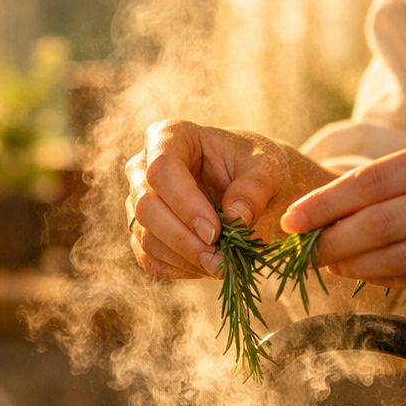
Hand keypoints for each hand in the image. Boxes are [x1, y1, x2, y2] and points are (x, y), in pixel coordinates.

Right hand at [126, 118, 332, 278]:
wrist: (252, 187)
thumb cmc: (256, 168)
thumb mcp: (267, 171)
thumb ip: (254, 190)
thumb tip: (235, 218)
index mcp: (169, 137)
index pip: (162, 169)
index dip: (185, 204)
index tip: (216, 232)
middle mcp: (143, 168)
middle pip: (146, 206)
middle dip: (184, 239)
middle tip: (220, 260)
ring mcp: (138, 202)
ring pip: (146, 237)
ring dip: (184, 258)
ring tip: (222, 266)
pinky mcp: (143, 232)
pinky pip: (150, 258)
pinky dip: (179, 269)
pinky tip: (208, 267)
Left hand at [283, 135, 405, 296]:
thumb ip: (401, 181)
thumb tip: (330, 212)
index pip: (373, 182)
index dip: (326, 204)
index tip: (292, 220)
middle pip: (379, 224)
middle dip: (332, 240)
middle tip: (305, 250)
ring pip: (397, 258)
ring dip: (354, 266)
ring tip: (332, 263)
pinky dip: (388, 280)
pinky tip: (369, 275)